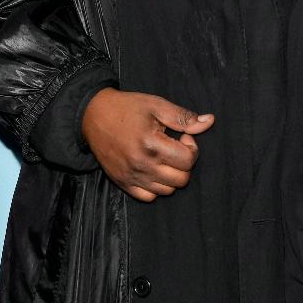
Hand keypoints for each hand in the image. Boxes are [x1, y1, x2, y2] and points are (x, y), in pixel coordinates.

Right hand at [80, 87, 212, 201]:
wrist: (92, 115)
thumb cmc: (126, 108)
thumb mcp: (156, 105)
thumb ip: (183, 117)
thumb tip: (209, 121)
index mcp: (151, 144)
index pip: (188, 160)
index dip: (192, 147)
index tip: (183, 136)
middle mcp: (142, 164)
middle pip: (181, 179)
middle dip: (185, 163)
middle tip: (175, 147)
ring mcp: (131, 176)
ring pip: (167, 191)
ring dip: (171, 175)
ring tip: (163, 157)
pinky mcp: (122, 182)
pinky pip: (148, 197)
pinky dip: (156, 187)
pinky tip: (153, 169)